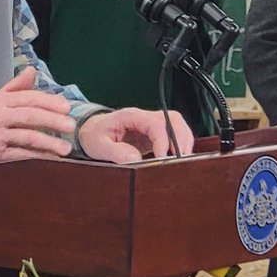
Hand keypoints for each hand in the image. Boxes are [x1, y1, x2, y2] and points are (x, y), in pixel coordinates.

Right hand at [0, 67, 75, 167]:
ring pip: (27, 137)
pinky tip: (51, 158)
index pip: (28, 98)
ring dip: (48, 143)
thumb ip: (15, 86)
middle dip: (52, 120)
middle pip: (29, 116)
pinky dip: (37, 157)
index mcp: (0, 101)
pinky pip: (21, 155)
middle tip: (70, 125)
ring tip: (65, 148)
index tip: (66, 107)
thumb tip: (32, 70)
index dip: (49, 102)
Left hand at [77, 107, 194, 163]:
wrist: (92, 132)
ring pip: (177, 124)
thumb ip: (115, 152)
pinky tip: (179, 157)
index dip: (163, 141)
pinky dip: (181, 144)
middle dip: (180, 139)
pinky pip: (175, 133)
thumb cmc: (95, 136)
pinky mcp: (155, 133)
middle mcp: (144, 117)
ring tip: (183, 160)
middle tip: (180, 159)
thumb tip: (135, 159)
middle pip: (172, 119)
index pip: (155, 124)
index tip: (163, 158)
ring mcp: (151, 123)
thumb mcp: (98, 145)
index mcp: (130, 116)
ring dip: (184, 141)